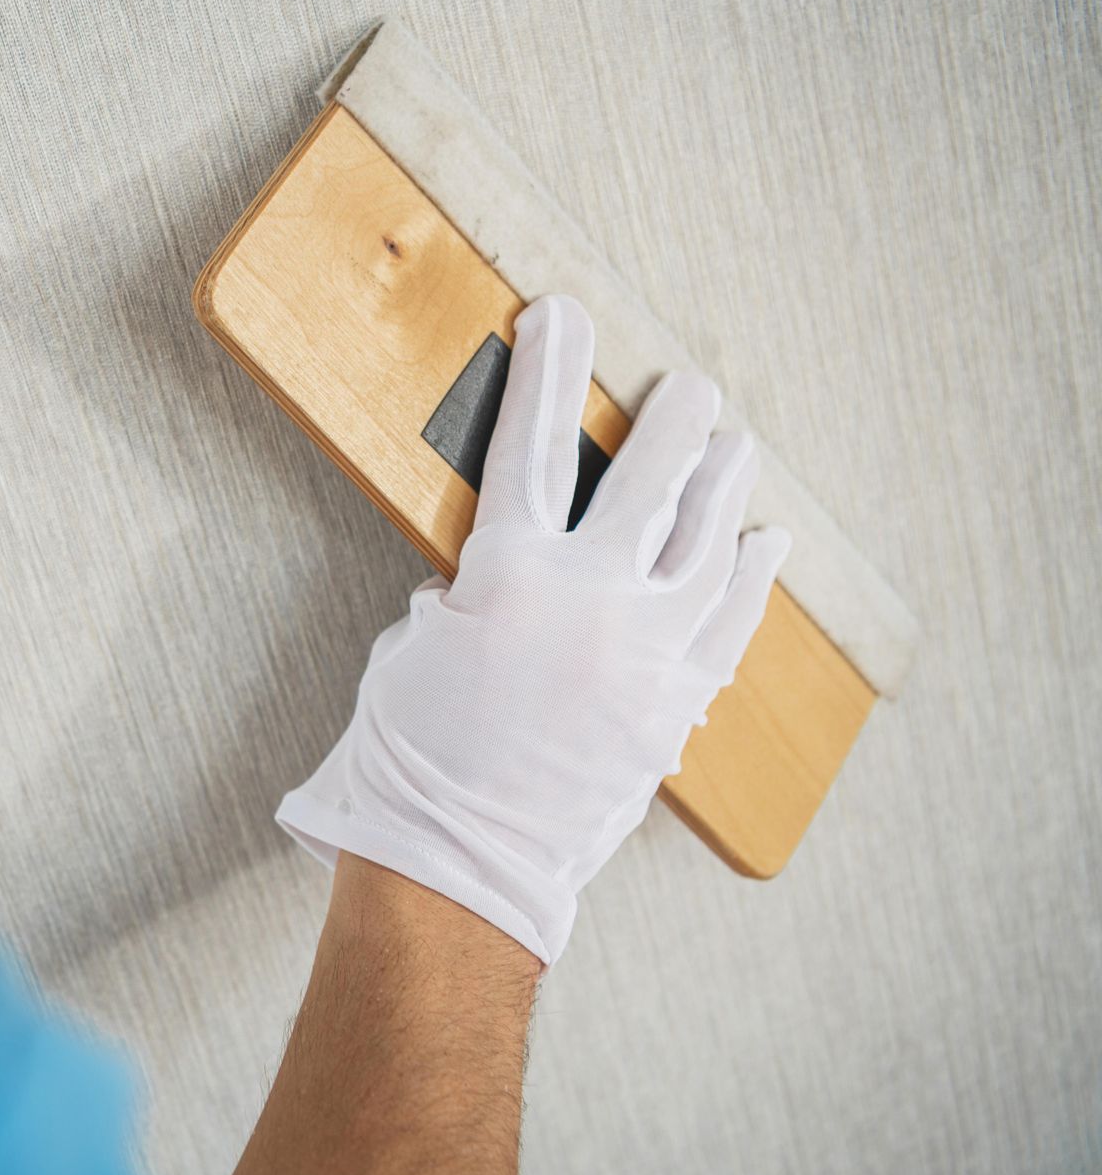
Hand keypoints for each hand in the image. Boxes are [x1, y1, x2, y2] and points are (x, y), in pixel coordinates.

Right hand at [276, 294, 789, 962]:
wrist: (460, 860)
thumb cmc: (410, 758)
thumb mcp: (413, 649)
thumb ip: (467, 593)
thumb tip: (502, 582)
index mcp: (509, 572)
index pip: (531, 445)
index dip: (546, 372)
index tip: (561, 315)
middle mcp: (590, 596)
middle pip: (647, 478)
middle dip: (672, 419)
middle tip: (689, 384)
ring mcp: (646, 649)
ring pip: (704, 540)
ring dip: (723, 483)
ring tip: (735, 442)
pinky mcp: (675, 702)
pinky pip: (729, 621)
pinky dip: (750, 576)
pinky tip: (764, 541)